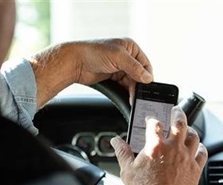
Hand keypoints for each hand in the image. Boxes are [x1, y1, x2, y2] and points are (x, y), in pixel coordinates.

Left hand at [30, 38, 152, 107]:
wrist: (75, 62)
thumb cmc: (93, 52)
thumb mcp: (118, 57)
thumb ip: (134, 67)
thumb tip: (147, 78)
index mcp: (130, 47)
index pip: (144, 63)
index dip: (147, 75)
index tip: (147, 86)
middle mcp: (125, 57)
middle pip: (139, 74)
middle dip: (138, 85)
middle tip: (138, 95)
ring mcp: (118, 67)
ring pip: (131, 82)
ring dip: (132, 90)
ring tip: (132, 98)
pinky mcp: (111, 77)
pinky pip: (123, 86)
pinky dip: (125, 92)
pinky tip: (126, 97)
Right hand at [111, 106, 207, 184]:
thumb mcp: (127, 170)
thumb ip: (122, 152)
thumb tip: (115, 141)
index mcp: (154, 147)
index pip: (154, 123)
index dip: (151, 117)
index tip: (149, 118)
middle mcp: (172, 148)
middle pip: (179, 122)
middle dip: (177, 113)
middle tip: (174, 109)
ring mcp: (186, 157)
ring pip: (193, 135)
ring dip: (189, 129)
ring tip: (185, 127)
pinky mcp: (195, 168)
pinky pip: (202, 152)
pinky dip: (200, 146)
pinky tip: (196, 147)